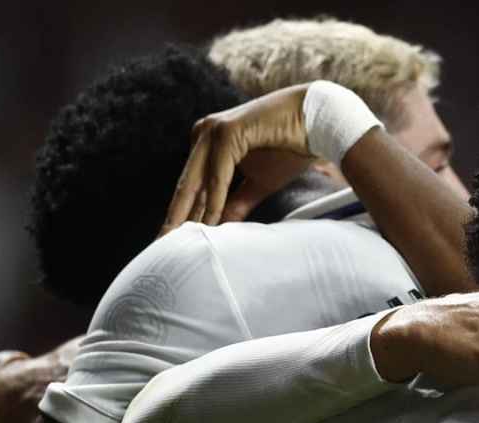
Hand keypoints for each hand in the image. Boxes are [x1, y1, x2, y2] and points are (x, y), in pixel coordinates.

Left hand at [162, 84, 317, 231]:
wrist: (317, 120)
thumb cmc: (290, 147)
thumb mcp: (258, 182)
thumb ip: (236, 203)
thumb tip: (219, 226)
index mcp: (207, 144)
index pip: (192, 187)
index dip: (183, 215)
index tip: (173, 241)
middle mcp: (204, 134)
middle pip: (187, 185)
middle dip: (175, 218)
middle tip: (161, 246)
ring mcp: (213, 131)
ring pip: (197, 181)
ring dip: (189, 214)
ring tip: (178, 242)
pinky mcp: (227, 132)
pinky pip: (218, 175)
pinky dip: (215, 201)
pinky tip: (210, 224)